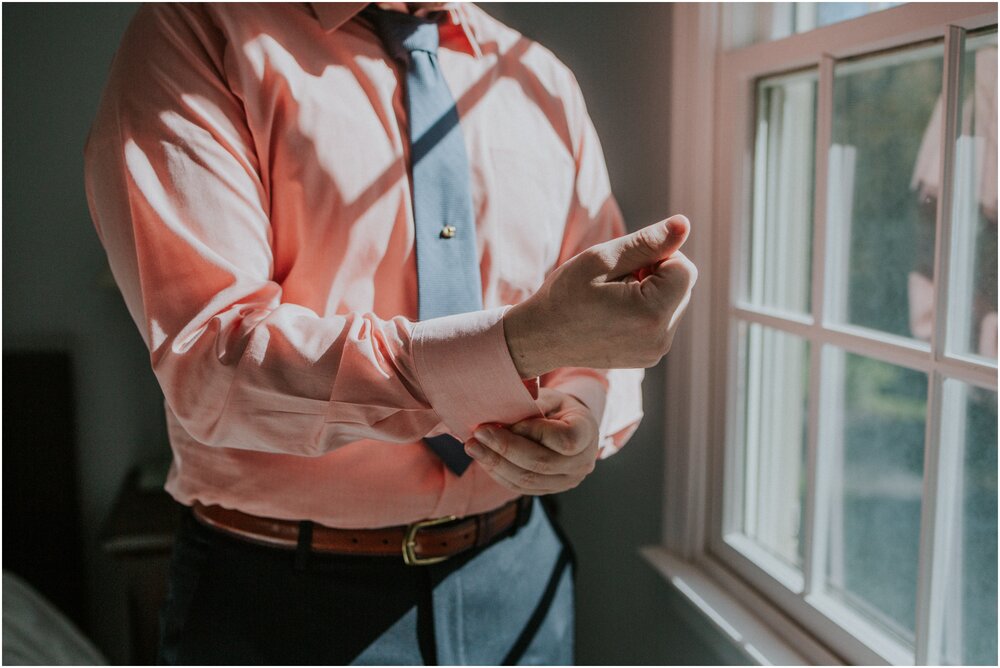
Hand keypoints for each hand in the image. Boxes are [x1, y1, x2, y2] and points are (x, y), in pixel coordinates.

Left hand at [464, 388, 598, 494]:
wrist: (567, 426)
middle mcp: (582, 463)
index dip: (535, 432)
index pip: (564, 440)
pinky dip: (498, 473)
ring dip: (496, 464)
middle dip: (505, 449)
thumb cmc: (555, 407)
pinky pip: (521, 488)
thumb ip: (530, 403)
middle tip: (478, 433)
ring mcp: (567, 481)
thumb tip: (499, 411)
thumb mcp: (548, 397)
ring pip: (528, 480)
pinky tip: (483, 458)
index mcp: (587, 433)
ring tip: (473, 447)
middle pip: (541, 463)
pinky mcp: (549, 490)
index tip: (511, 421)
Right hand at [504, 214, 697, 376]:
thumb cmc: (566, 294)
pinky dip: (646, 310)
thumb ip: (647, 242)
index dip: (657, 257)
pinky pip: (663, 321)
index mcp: (651, 314)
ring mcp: (655, 352)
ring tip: (613, 299)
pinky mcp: (649, 357)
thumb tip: (684, 224)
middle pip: (682, 287)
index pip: (684, 268)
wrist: (541, 337)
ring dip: (651, 292)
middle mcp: (660, 339)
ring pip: (674, 303)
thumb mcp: (602, 259)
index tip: (625, 266)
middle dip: (656, 275)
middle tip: (616, 281)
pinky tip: (615, 314)